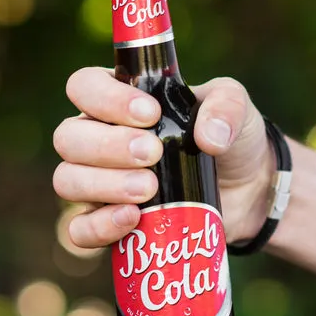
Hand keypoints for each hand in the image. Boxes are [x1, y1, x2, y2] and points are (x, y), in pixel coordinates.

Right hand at [52, 67, 273, 248]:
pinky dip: (99, 226)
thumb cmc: (229, 136)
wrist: (248, 188)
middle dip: (107, 146)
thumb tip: (209, 137)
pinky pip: (80, 229)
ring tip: (149, 189)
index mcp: (117, 100)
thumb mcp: (235, 106)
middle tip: (152, 153)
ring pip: (67, 180)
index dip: (105, 98)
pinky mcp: (109, 222)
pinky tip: (132, 219)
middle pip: (68, 137)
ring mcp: (98, 182)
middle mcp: (98, 137)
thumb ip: (226, 107)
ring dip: (104, 184)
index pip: (83, 86)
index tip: (150, 113)